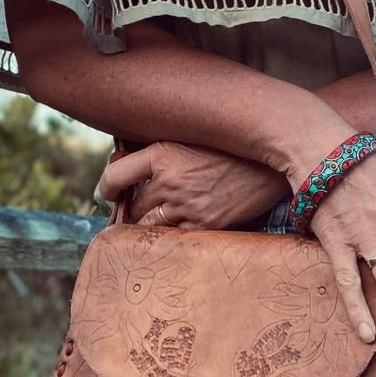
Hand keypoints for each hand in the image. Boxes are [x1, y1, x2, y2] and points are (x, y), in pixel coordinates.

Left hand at [96, 142, 288, 229]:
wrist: (271, 163)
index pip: (114, 176)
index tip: (105, 193)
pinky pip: (174, 239)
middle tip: (131, 212)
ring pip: (149, 227)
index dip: (104, 187)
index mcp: (162, 154)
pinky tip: (175, 231)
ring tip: (151, 224)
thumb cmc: (229, 147)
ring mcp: (187, 207)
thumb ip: (159, 151)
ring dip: (147, 227)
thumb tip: (123, 160)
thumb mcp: (189, 137)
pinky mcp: (205, 226)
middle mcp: (170, 182)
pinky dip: (171, 236)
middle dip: (129, 211)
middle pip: (131, 207)